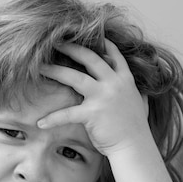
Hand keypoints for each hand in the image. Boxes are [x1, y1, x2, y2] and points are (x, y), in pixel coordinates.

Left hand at [37, 40, 149, 156]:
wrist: (135, 147)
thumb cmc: (135, 130)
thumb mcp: (141, 105)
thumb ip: (138, 95)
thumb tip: (142, 92)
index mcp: (125, 80)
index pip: (114, 55)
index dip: (101, 44)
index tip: (88, 34)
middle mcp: (114, 83)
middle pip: (90, 58)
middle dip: (72, 48)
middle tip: (56, 42)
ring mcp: (103, 97)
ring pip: (75, 77)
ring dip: (56, 70)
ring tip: (40, 66)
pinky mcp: (92, 113)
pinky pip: (67, 113)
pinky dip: (53, 118)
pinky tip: (40, 122)